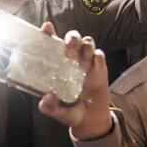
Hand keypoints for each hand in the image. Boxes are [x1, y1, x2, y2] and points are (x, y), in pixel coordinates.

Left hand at [38, 25, 111, 140]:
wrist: (91, 119)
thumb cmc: (71, 111)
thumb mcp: (59, 112)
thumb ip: (51, 108)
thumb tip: (46, 100)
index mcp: (57, 65)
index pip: (52, 44)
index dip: (49, 33)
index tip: (46, 27)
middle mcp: (72, 60)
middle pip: (73, 37)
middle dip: (71, 40)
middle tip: (69, 55)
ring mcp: (87, 62)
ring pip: (87, 42)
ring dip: (85, 51)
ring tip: (82, 68)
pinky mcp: (100, 67)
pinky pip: (100, 55)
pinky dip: (97, 58)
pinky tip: (94, 69)